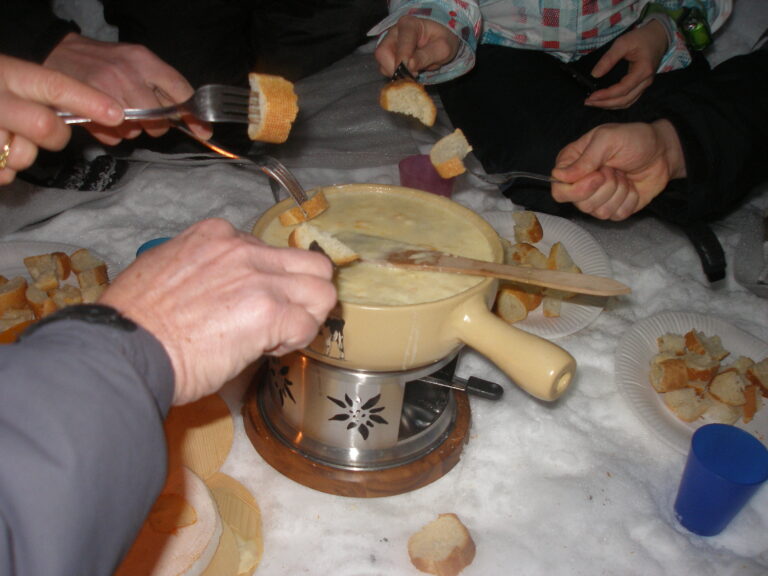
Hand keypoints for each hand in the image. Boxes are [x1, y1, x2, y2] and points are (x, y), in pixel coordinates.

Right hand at [0, 54, 123, 185]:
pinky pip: (3, 175)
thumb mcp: (11, 80)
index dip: (88, 101)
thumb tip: (104, 114)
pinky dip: (3, 170)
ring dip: (22, 154)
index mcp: (9, 74)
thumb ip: (46, 95)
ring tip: (5, 139)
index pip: (54, 86)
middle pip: (44, 126)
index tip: (116, 114)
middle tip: (50, 131)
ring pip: (22, 155)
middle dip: (56, 135)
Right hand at [43, 33, 208, 144]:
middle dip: (156, 124)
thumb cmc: (105, 61)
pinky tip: (104, 118)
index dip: (194, 115)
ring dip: (132, 128)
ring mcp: (105, 94)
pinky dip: (112, 134)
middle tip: (144, 115)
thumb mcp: (137, 61)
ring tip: (119, 111)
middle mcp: (126, 75)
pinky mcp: (86, 112)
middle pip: (159, 119)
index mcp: (144, 61)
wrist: (57, 52)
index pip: (180, 91)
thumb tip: (194, 118)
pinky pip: (114, 138)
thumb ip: (164, 86)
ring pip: (136, 131)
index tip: (203, 131)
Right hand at [98, 218, 336, 403]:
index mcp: (218, 234)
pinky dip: (296, 341)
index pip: (272, 252)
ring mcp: (259, 277)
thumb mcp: (170, 271)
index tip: (249, 306)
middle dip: (304, 295)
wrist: (125, 348)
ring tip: (276, 336)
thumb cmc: (136, 322)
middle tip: (281, 321)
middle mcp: (243, 248)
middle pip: (311, 264)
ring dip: (306, 317)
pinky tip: (267, 349)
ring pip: (322, 290)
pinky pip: (309, 324)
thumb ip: (209, 271)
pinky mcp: (269, 311)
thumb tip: (227, 292)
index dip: (269, 283)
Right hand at [375, 15, 459, 77]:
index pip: (401, 44)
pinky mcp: (387, 55)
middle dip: (397, 69)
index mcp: (409, 25)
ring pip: (382, 63)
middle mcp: (394, 32)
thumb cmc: (442, 42)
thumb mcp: (442, 49)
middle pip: (383, 53)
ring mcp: (388, 43)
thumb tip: (409, 66)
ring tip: (415, 71)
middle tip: (414, 75)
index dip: (404, 61)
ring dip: (398, 73)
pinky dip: (397, 75)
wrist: (439, 42)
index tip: (412, 73)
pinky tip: (409, 71)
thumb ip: (426, 56)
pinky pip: (385, 69)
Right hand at [551, 121, 684, 220]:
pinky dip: (629, 200)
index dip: (578, 188)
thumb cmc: (633, 140)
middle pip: (579, 204)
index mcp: (572, 166)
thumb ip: (584, 159)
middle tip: (614, 169)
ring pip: (599, 211)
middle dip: (604, 187)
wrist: (661, 152)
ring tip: (623, 175)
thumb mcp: (607, 139)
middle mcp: (581, 185)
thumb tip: (559, 176)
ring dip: (618, 192)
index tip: (598, 173)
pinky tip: (631, 186)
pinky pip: (616, 215)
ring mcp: (598, 199)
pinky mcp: (615, 209)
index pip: (558, 191)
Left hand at [585, 21, 668, 108]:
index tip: (591, 96)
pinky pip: (629, 100)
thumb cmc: (641, 38)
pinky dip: (616, 103)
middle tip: (588, 102)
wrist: (658, 36)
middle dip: (605, 103)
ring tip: (594, 103)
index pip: (623, 89)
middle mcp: (646, 81)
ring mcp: (645, 85)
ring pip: (627, 103)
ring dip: (609, 105)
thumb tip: (595, 74)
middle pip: (624, 100)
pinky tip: (605, 101)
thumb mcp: (623, 43)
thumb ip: (608, 58)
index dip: (606, 95)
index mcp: (643, 70)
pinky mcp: (642, 86)